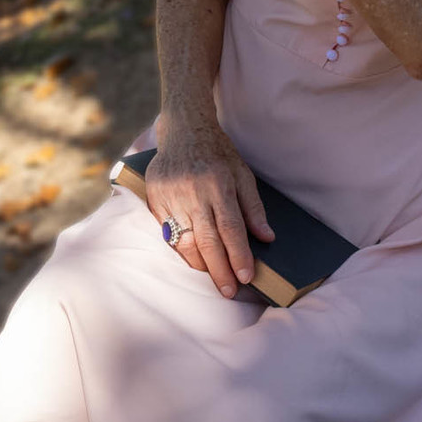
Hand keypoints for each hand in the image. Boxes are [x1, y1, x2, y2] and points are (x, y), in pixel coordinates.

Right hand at [146, 118, 274, 298]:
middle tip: (229, 291)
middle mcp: (193, 193)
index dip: (239, 255)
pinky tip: (194, 262)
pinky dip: (182, 250)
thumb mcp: (243, 174)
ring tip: (214, 280)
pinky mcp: (155, 199)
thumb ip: (253, 207)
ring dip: (200, 265)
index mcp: (219, 185)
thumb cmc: (218, 153)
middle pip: (208, 241)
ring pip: (186, 241)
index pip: (231, 228)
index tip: (246, 276)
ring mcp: (171, 197)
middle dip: (220, 270)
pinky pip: (169, 234)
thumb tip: (267, 237)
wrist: (183, 130)